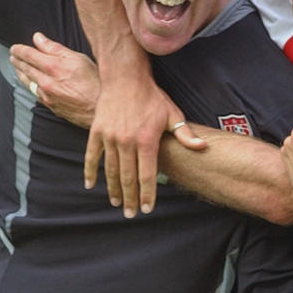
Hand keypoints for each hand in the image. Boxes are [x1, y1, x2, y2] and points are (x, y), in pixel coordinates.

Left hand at [10, 32, 99, 127]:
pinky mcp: (50, 106)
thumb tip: (38, 38)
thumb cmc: (95, 81)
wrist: (100, 108)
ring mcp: (46, 95)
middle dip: (17, 60)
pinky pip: (34, 93)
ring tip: (18, 67)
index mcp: (53, 67)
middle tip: (13, 55)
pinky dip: (29, 85)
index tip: (15, 47)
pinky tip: (30, 83)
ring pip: (27, 82)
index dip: (20, 50)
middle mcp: (46, 81)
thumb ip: (55, 48)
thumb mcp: (79, 58)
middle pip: (25, 68)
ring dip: (20, 72)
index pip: (28, 55)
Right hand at [83, 64, 204, 218]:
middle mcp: (126, 142)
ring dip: (113, 189)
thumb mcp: (172, 114)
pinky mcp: (96, 132)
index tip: (147, 209)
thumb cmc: (152, 97)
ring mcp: (109, 138)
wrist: (126, 78)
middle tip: (131, 214)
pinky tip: (91, 185)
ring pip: (110, 170)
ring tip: (116, 203)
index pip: (147, 175)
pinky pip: (91, 156)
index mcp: (146, 141)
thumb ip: (185, 134)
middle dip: (130, 198)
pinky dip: (90, 172)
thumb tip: (202, 147)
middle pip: (127, 178)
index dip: (147, 194)